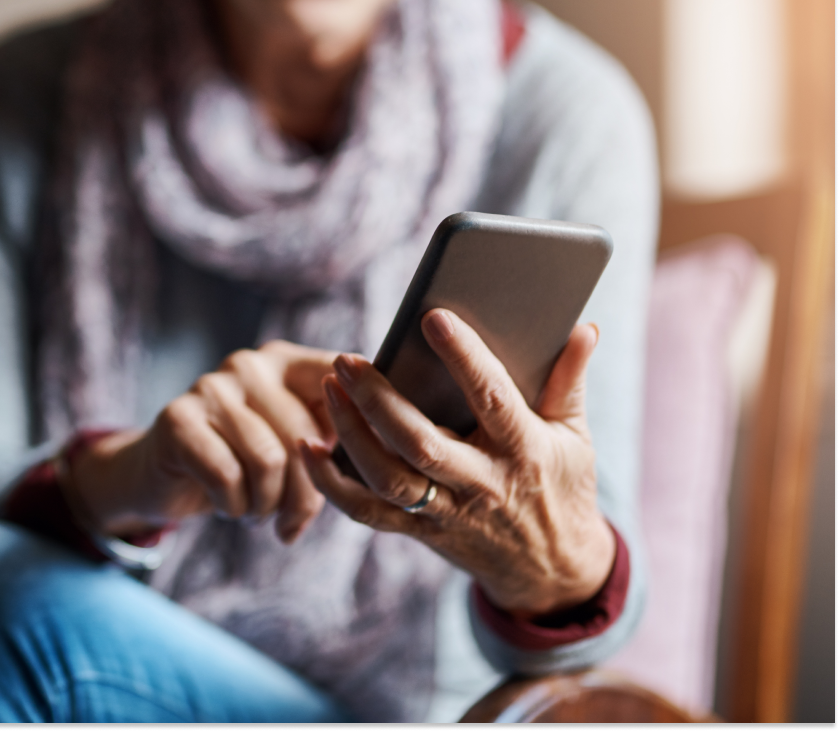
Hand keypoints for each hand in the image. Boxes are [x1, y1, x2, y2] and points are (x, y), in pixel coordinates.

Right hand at [70, 341, 338, 543]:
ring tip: (255, 512)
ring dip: (266, 505)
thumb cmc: (242, 463)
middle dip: (304, 496)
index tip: (361, 463)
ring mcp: (211, 386)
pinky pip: (227, 476)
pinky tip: (227, 506)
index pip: (339, 378)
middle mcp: (249, 364)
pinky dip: (234, 507)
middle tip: (291, 523)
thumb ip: (331, 436)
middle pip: (305, 436)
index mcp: (286, 362)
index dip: (359, 421)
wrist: (164, 477)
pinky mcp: (178, 418)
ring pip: (268, 460)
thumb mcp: (291, 444)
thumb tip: (385, 458)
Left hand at [300, 309, 616, 617]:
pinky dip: (330, 482)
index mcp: (525, 452)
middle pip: (420, 443)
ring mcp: (447, 513)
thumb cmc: (561, 487)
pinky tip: (307, 446)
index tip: (432, 316)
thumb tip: (581, 327)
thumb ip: (568, 380)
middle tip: (346, 359)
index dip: (463, 357)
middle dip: (378, 400)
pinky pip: (367, 512)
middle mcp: (482, 485)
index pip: (491, 398)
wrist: (553, 572)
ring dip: (350, 433)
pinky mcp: (419, 532)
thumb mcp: (575, 436)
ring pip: (387, 478)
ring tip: (327, 388)